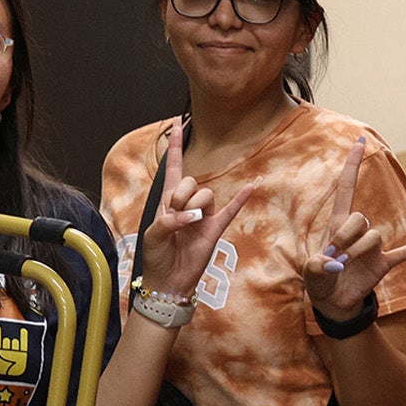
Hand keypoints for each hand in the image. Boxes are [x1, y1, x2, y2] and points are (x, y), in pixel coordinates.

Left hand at [139, 118, 251, 296]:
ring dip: (195, 207)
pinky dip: (241, 199)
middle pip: (191, 182)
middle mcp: (187, 205)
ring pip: (206, 196)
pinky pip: (231, 210)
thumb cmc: (156, 257)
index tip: (178, 124)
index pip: (174, 168)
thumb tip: (191, 217)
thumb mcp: (153, 235)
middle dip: (182, 195)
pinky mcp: (215, 230)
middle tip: (176, 213)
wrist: (168, 282)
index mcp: (168, 201)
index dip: (176, 147)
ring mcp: (203, 216)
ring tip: (188, 225)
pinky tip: (252, 186)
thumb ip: (169, 221)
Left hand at [304, 136, 405, 319]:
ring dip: (357, 252)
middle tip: (334, 256)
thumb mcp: (310, 272)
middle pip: (360, 217)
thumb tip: (335, 264)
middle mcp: (358, 230)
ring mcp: (373, 247)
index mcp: (338, 223)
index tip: (359, 141)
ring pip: (374, 236)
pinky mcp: (383, 263)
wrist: (334, 302)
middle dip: (346, 236)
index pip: (347, 187)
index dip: (353, 164)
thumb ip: (317, 266)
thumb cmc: (320, 281)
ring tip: (345, 267)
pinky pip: (405, 253)